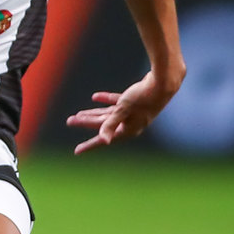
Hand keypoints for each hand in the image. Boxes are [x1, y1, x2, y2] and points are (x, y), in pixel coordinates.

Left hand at [64, 68, 178, 153]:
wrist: (164, 81)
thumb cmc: (143, 97)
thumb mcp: (123, 110)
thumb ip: (111, 124)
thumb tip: (103, 140)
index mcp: (129, 129)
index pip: (104, 139)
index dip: (90, 145)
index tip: (77, 151)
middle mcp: (131, 124)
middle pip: (103, 125)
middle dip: (86, 123)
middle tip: (70, 121)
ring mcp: (134, 113)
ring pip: (109, 115)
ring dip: (94, 113)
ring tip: (78, 113)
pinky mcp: (135, 101)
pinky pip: (117, 104)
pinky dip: (106, 100)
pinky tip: (95, 97)